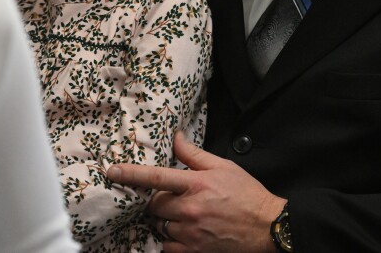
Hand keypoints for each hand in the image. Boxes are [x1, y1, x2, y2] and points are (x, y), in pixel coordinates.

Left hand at [106, 132, 285, 252]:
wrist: (268, 227)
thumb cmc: (246, 194)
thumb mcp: (223, 167)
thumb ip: (194, 154)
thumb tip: (176, 138)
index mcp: (196, 184)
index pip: (156, 177)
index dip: (131, 174)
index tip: (112, 172)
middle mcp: (190, 209)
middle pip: (155, 204)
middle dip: (158, 201)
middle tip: (173, 200)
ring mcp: (191, 232)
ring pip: (160, 225)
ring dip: (164, 221)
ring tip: (180, 217)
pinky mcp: (195, 251)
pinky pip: (168, 247)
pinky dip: (170, 240)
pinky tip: (182, 234)